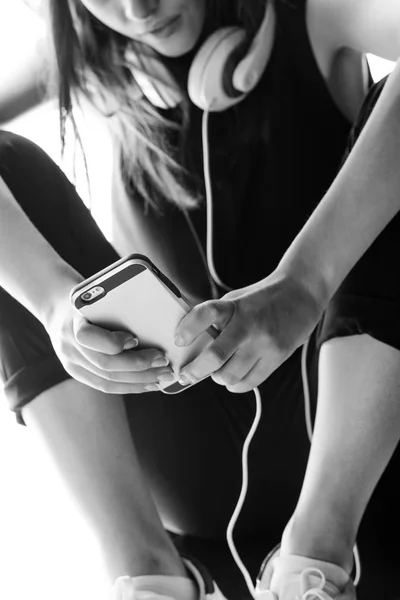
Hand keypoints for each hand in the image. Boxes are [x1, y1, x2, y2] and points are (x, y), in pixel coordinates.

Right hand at [44, 295, 173, 393]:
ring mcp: (71, 364)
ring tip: (163, 376)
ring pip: (107, 380)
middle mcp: (69, 346)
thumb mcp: (95, 296)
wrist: (57, 308)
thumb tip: (154, 321)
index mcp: (72, 322)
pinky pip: (105, 387)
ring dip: (140, 380)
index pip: (87, 338)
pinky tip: (149, 384)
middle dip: (138, 365)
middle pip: (104, 364)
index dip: (113, 343)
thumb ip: (117, 308)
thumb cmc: (86, 300)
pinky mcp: (77, 374)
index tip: (136, 339)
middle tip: (163, 361)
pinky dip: (130, 387)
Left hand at [175, 270, 324, 392]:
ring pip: (231, 375)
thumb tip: (191, 344)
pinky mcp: (277, 357)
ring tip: (217, 373)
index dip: (189, 328)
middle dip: (196, 370)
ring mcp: (264, 343)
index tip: (179, 340)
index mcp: (235, 306)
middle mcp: (249, 324)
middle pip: (216, 355)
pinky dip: (235, 385)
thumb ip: (217, 318)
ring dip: (218, 378)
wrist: (301, 295)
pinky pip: (249, 382)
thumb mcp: (236, 299)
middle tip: (187, 374)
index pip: (207, 313)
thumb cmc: (263, 299)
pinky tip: (234, 377)